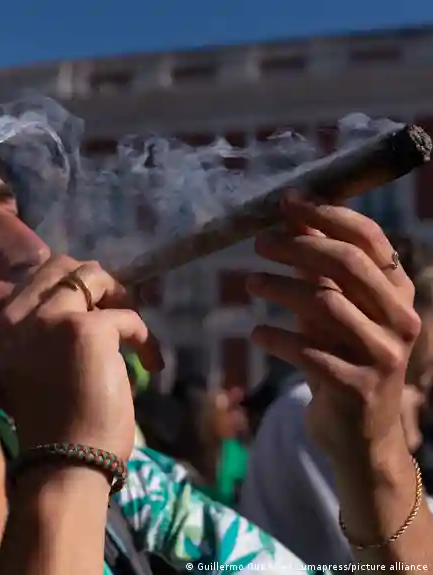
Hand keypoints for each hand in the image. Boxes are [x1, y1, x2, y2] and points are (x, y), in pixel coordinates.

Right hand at [0, 255, 162, 459]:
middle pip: (65, 267)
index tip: (97, 306)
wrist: (65, 466)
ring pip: (94, 277)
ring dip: (122, 301)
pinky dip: (144, 338)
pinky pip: (127, 316)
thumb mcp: (40, 368)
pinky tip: (150, 364)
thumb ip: (51, 332)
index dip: (75, 286)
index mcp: (4, 328)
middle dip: (98, 283)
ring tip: (134, 336)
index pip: (40, 277)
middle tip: (118, 312)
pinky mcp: (88, 330)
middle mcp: (21, 317)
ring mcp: (52, 320)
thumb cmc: (57, 427)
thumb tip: (89, 306)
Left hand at [247, 194, 421, 466]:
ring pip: (325, 304)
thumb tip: (290, 218)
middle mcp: (399, 320)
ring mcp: (382, 356)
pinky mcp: (356, 388)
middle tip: (259, 242)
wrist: (360, 436)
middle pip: (346, 265)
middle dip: (297, 246)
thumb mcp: (335, 311)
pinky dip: (276, 338)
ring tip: (250, 282)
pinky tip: (257, 333)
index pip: (369, 239)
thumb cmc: (343, 360)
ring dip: (280, 287)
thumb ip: (319, 270)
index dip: (328, 215)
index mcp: (397, 293)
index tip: (288, 202)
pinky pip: (307, 352)